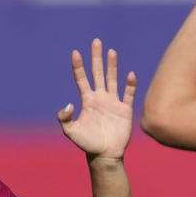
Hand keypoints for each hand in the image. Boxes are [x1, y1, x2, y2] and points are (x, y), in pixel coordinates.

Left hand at [57, 38, 136, 160]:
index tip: (75, 52)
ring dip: (112, 66)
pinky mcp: (125, 110)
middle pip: (98, 73)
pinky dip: (130, 85)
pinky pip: (128, 94)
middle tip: (96, 41)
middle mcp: (100, 98)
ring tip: (111, 51)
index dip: (78, 66)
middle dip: (96, 58)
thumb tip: (69, 104)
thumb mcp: (71, 132)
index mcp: (87, 100)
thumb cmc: (87, 144)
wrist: (105, 155)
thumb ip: (65, 118)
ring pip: (113, 79)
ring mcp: (113, 102)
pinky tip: (130, 74)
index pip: (82, 78)